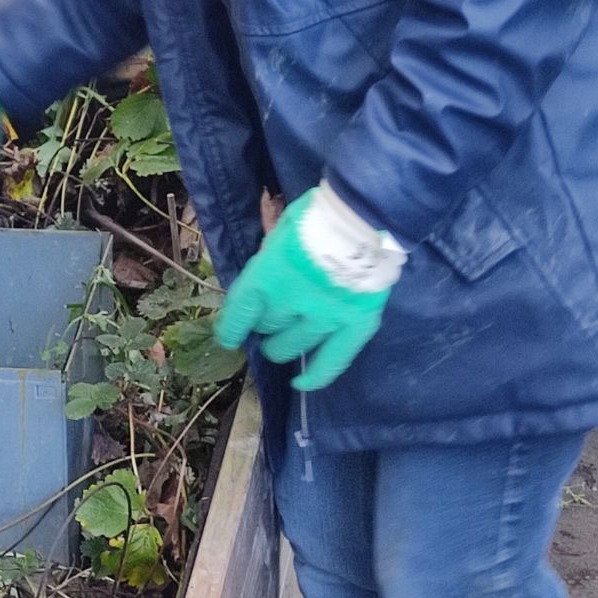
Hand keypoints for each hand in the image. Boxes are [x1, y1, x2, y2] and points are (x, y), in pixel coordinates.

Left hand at [216, 184, 404, 390]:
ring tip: (281, 343)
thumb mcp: (282, 228)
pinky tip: (302, 383)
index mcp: (268, 275)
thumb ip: (271, 256)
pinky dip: (316, 376)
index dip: (232, 326)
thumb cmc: (320, 214)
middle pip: (269, 325)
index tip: (229, 335)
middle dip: (264, 325)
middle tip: (268, 321)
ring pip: (295, 344)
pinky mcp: (355, 326)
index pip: (241, 311)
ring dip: (283, 345)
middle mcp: (292, 303)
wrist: (367, 216)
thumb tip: (265, 270)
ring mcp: (325, 317)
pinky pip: (333, 361)